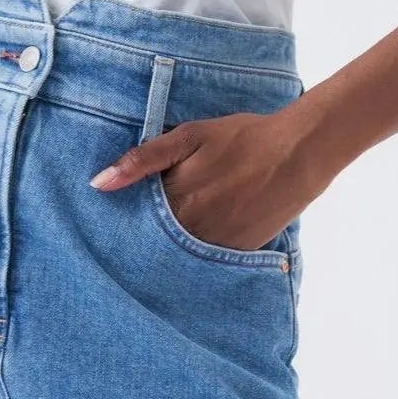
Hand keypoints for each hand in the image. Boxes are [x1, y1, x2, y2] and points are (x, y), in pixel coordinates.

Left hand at [89, 102, 312, 250]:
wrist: (298, 154)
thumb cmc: (243, 139)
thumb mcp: (190, 136)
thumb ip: (143, 160)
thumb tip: (99, 183)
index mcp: (174, 199)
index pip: (133, 221)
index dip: (125, 219)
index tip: (112, 222)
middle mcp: (191, 229)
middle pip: (154, 242)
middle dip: (143, 239)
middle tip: (138, 235)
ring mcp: (215, 244)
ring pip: (179, 255)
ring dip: (169, 249)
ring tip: (169, 238)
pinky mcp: (238, 252)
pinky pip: (207, 261)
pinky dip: (197, 255)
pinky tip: (197, 241)